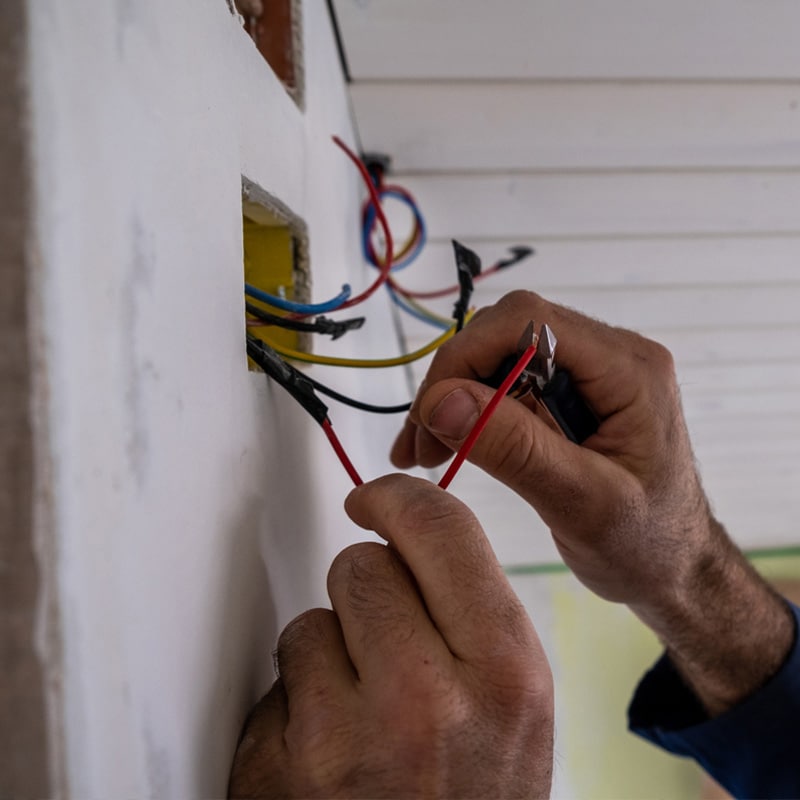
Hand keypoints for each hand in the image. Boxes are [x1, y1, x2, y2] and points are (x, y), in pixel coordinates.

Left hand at [228, 474, 552, 798]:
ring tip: (363, 709)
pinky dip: (297, 698)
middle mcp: (434, 698)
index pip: (440, 530)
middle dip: (367, 592)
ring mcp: (355, 735)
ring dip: (330, 649)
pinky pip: (282, 674)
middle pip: (363, 564)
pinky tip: (329, 745)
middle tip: (385, 643)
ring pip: (314, 616)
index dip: (398, 499)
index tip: (374, 498)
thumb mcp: (515, 704)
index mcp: (507, 670)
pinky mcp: (292, 766)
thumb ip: (474, 614)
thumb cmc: (475, 799)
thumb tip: (416, 532)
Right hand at [392, 290, 793, 714]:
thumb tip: (441, 400)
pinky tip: (446, 446)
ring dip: (454, 398)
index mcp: (628, 369)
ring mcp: (591, 372)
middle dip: (453, 382)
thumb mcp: (581, 502)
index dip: (466, 356)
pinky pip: (507, 383)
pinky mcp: (571, 394)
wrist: (674, 568)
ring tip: (426, 452)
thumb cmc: (646, 545)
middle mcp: (610, 355)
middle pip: (506, 333)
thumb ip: (515, 448)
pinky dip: (469, 412)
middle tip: (420, 443)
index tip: (429, 414)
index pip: (527, 322)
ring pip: (499, 356)